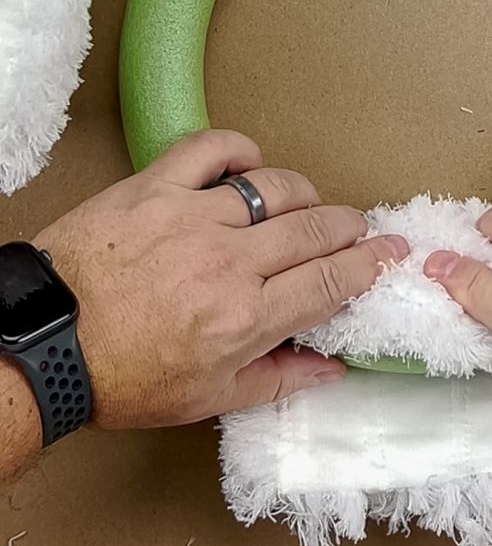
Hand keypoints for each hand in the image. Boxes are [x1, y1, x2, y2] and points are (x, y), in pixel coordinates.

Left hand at [34, 130, 407, 428]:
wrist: (46, 343)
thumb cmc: (124, 374)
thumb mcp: (209, 398)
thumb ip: (280, 379)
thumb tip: (332, 366)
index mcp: (247, 317)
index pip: (333, 278)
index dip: (373, 261)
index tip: (391, 251)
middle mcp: (230, 262)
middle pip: (316, 227)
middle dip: (349, 226)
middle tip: (354, 228)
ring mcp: (193, 217)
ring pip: (276, 186)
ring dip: (303, 194)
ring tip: (302, 205)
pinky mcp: (157, 187)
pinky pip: (213, 148)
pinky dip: (239, 150)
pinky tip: (247, 165)